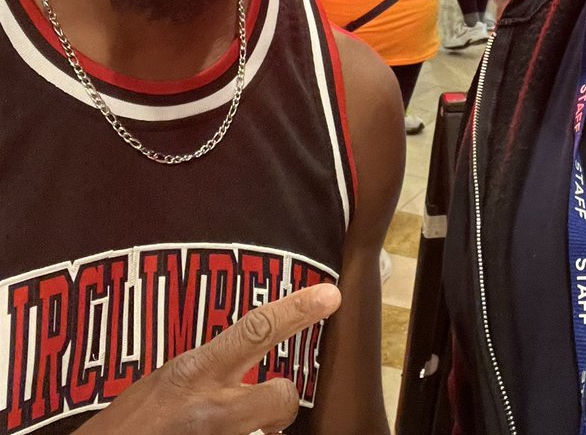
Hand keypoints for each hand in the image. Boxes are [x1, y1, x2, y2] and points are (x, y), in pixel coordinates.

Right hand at [78, 283, 340, 433]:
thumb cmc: (125, 428)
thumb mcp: (163, 383)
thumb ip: (205, 370)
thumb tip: (240, 360)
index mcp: (194, 372)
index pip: (255, 329)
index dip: (295, 310)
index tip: (331, 294)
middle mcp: (211, 408)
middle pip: (282, 396)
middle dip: (281, 403)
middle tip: (262, 413)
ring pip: (266, 434)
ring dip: (250, 433)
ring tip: (216, 432)